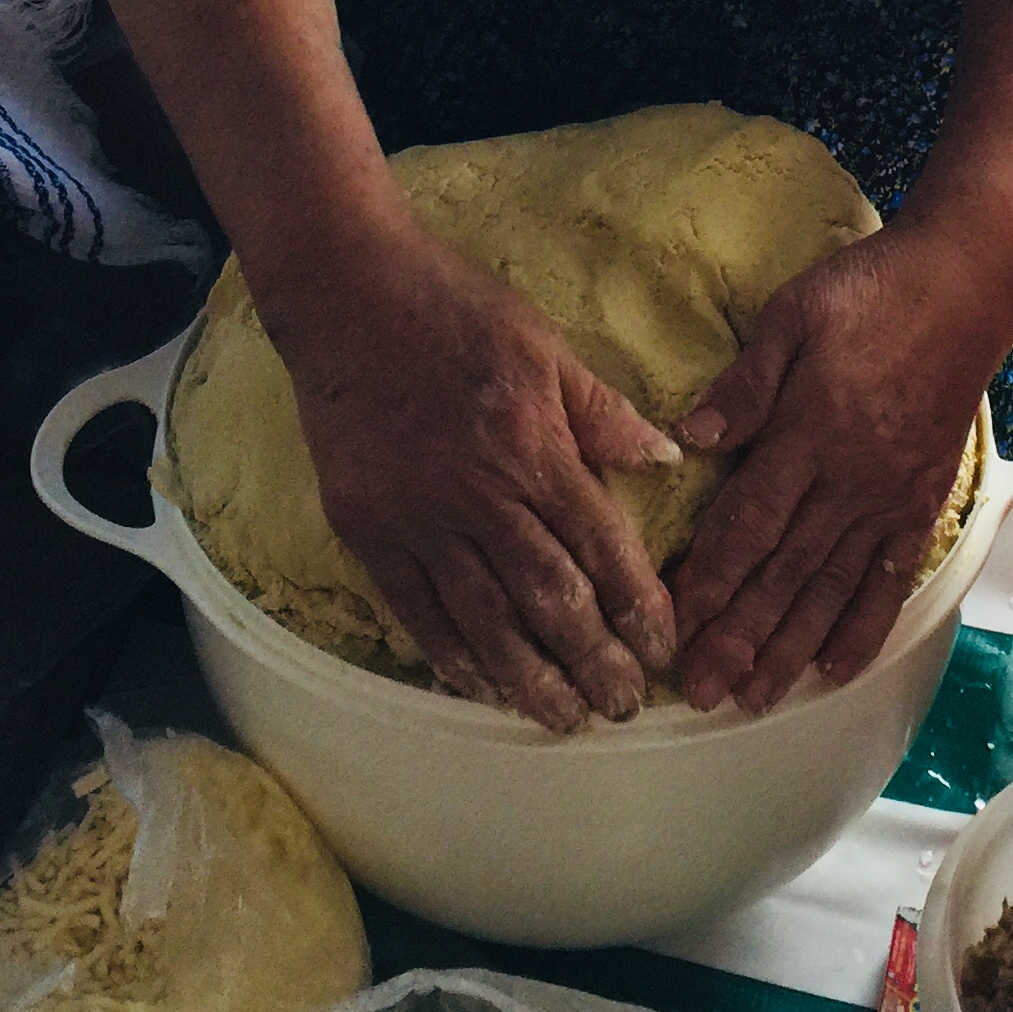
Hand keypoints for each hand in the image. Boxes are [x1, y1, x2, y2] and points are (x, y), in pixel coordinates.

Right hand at [274, 227, 681, 729]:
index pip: (599, 545)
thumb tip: (668, 458)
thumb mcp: (545, 346)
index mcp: (532, 447)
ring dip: (526, 678)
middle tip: (621, 707)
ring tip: (561, 717)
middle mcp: (477, 494)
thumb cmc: (453, 308)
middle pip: (546, 599)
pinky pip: (414, 609)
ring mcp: (415, 518)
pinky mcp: (365, 527)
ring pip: (482, 619)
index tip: (663, 649)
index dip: (637, 606)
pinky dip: (449, 654)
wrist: (344, 293)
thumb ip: (605, 413)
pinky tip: (479, 687)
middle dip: (591, 661)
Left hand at [667, 227, 1009, 711]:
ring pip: (834, 588)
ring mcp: (890, 496)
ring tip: (757, 696)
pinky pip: (891, 577)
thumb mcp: (793, 315)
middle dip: (739, 635)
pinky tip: (838, 666)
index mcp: (809, 432)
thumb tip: (689, 438)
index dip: (709, 577)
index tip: (673, 621)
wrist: (965, 284)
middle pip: (785, 572)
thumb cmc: (869, 291)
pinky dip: (865, 627)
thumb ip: (745, 384)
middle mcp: (850, 479)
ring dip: (792, 647)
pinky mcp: (922, 501)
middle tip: (701, 688)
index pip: (748, 522)